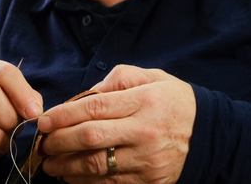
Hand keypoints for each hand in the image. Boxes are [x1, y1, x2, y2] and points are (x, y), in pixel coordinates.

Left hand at [38, 65, 195, 183]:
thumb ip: (119, 78)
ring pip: (96, 166)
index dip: (64, 115)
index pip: (95, 108)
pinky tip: (71, 176)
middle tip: (42, 143)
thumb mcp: (152, 77)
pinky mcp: (149, 181)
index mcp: (144, 101)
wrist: (207, 133)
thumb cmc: (174, 101)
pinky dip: (85, 182)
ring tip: (50, 162)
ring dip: (66, 166)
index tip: (44, 120)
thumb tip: (87, 94)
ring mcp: (147, 159)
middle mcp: (145, 131)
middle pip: (91, 138)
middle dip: (59, 142)